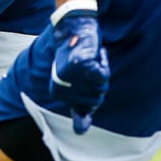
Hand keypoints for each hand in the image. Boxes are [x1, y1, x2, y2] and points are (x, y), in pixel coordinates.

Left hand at [49, 7, 109, 133]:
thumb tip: (79, 133)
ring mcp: (70, 77)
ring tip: (91, 58)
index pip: (88, 107)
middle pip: (97, 98)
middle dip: (98, 83)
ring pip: (101, 86)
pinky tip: (96, 53)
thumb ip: (80, 110)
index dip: (93, 91)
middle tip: (89, 65)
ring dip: (101, 70)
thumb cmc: (76, 56)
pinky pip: (103, 74)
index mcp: (57, 92)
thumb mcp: (76, 85)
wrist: (73, 26)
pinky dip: (103, 62)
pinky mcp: (81, 66)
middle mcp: (61, 87)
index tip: (83, 76)